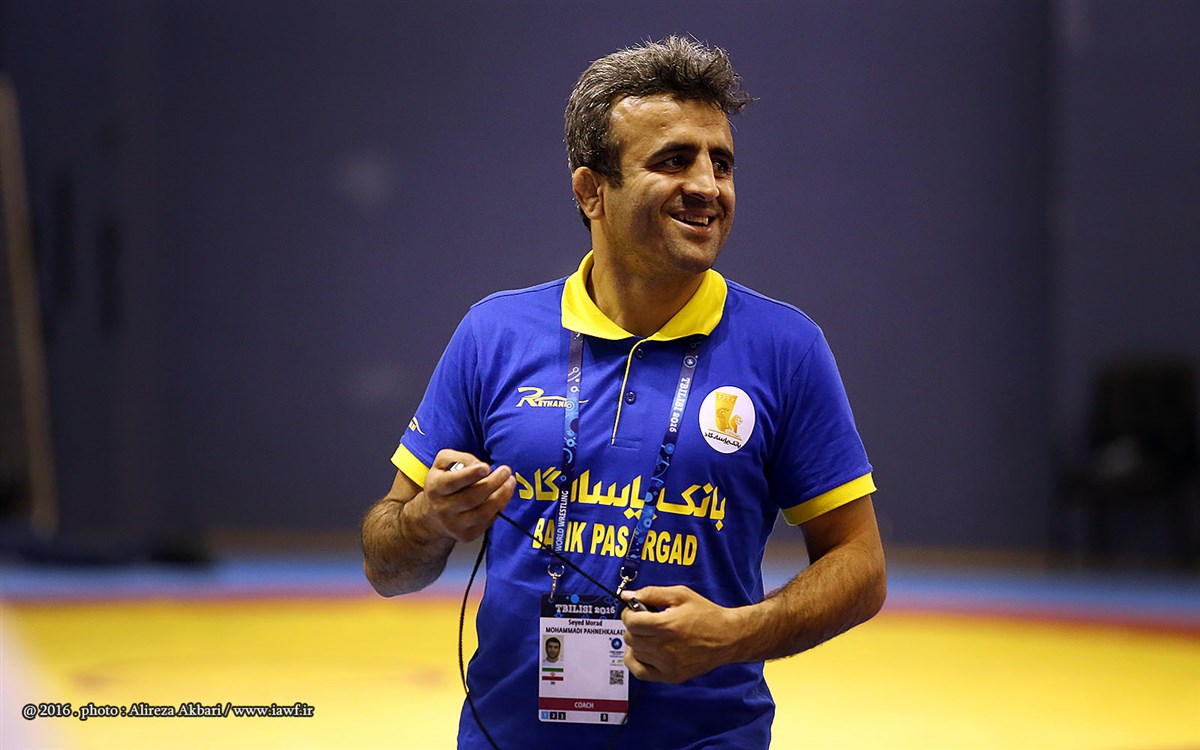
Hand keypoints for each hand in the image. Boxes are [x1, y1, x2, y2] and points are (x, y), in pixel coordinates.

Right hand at [411, 450, 514, 542]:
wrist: (433, 515)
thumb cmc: (443, 483)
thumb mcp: (443, 464)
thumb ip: (460, 458)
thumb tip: (481, 466)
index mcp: (435, 488)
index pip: (452, 482)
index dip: (470, 475)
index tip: (486, 467)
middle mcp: (443, 509)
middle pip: (471, 498)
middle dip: (492, 483)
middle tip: (505, 471)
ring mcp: (454, 525)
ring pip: (482, 513)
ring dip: (501, 496)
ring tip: (510, 482)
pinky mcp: (466, 535)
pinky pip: (488, 522)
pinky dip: (500, 507)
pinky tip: (505, 495)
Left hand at [620, 585, 746, 683]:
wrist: (728, 637)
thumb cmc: (706, 614)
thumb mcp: (680, 595)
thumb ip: (651, 593)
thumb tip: (627, 595)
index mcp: (666, 625)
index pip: (630, 622)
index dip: (629, 613)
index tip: (635, 611)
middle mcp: (665, 647)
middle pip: (630, 637)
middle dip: (634, 627)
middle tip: (646, 621)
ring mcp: (667, 665)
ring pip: (634, 653)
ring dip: (638, 642)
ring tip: (651, 635)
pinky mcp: (671, 676)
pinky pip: (640, 672)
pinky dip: (636, 661)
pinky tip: (644, 652)